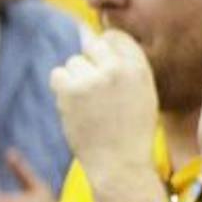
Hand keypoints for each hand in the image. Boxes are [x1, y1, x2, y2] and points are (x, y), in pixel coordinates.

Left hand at [51, 31, 162, 181]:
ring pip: (73, 62)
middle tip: (94, 87)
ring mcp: (94, 79)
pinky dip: (61, 87)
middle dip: (90, 63)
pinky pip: (58, 74)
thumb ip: (126, 68)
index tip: (104, 66)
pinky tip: (72, 103)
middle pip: (93, 46)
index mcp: (140, 68)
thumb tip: (97, 41)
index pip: (116, 38)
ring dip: (75, 78)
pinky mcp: (72, 91)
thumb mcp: (143, 93)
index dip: (106, 50)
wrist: (120, 163)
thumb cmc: (131, 132)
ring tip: (86, 102)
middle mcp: (118, 69)